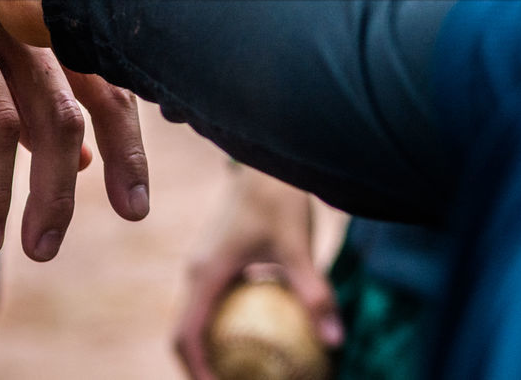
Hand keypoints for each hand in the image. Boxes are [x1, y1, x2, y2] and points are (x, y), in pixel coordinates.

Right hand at [175, 168, 344, 379]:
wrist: (263, 161)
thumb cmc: (278, 198)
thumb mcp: (297, 247)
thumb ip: (314, 292)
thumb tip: (335, 340)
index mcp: (205, 273)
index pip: (187, 334)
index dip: (198, 371)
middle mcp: (196, 273)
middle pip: (186, 333)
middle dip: (203, 368)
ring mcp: (203, 266)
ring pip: (197, 320)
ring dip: (213, 351)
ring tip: (246, 373)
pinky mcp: (216, 262)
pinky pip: (213, 305)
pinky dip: (226, 330)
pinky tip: (262, 340)